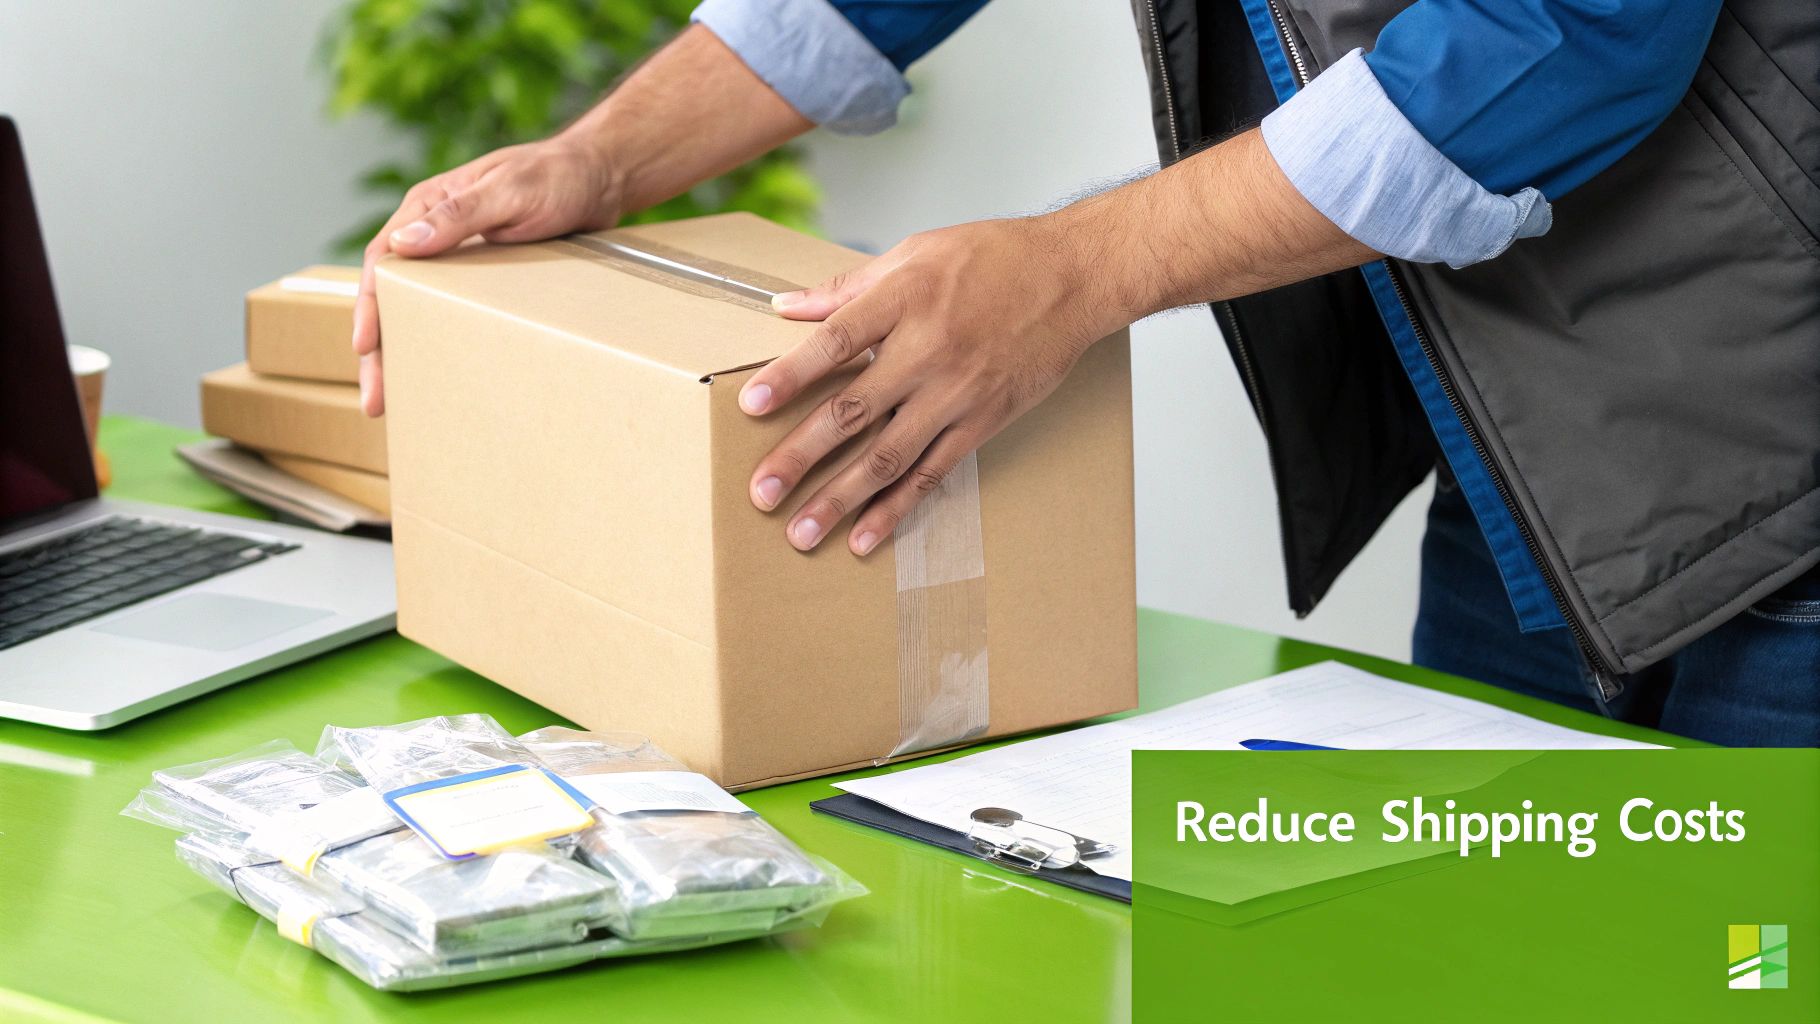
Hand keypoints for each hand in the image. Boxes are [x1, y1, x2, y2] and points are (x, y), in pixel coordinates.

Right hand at [351, 138, 623, 415]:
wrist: (599, 177)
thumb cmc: (555, 175)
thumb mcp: (508, 192)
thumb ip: (458, 214)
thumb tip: (404, 242)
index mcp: (428, 204)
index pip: (383, 262)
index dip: (370, 308)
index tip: (365, 347)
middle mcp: (434, 229)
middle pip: (393, 294)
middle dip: (380, 348)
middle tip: (376, 398)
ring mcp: (458, 252)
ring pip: (417, 306)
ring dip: (404, 349)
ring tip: (397, 398)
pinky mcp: (483, 270)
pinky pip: (450, 306)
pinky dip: (437, 337)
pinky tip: (437, 369)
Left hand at [741, 216, 1120, 555]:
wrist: (1074, 278)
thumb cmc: (994, 257)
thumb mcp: (916, 252)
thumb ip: (847, 286)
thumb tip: (786, 306)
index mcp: (905, 301)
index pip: (834, 343)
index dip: (790, 376)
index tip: (750, 407)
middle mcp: (928, 352)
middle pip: (852, 411)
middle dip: (800, 456)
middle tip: (761, 493)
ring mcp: (956, 394)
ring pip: (888, 456)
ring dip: (840, 498)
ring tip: (802, 532)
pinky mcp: (982, 422)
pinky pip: (933, 473)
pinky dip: (897, 508)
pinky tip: (865, 536)